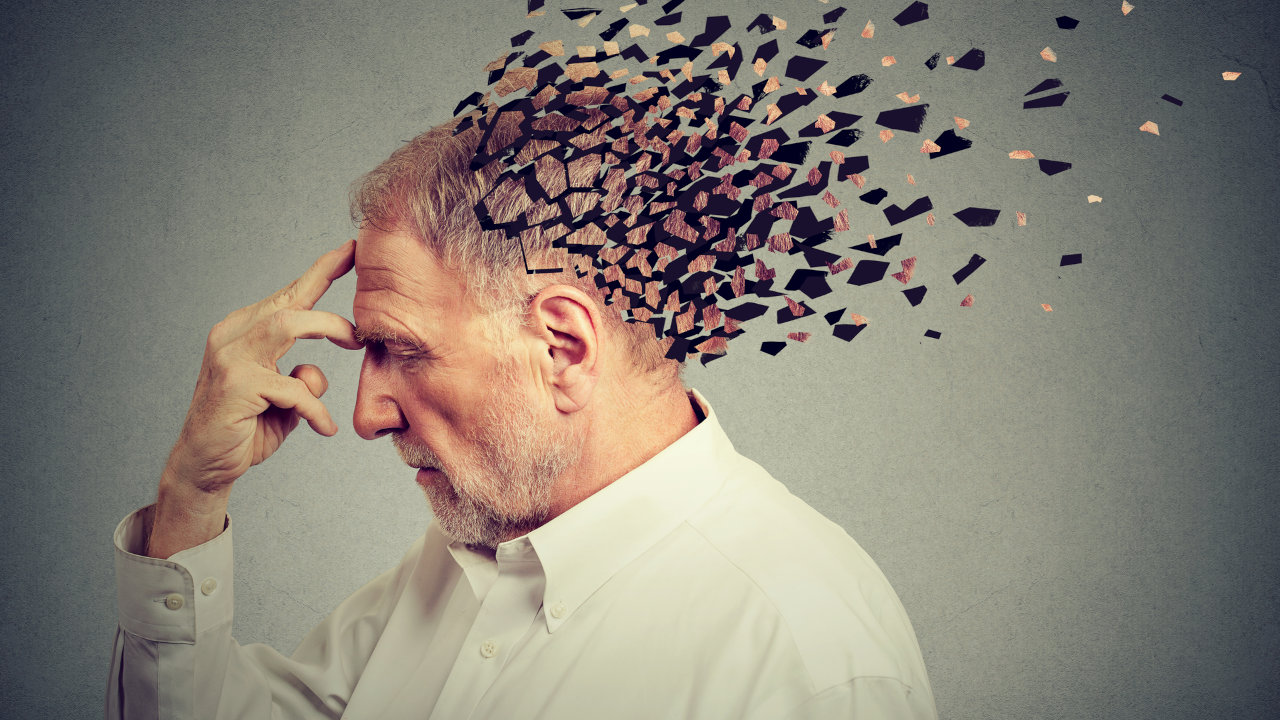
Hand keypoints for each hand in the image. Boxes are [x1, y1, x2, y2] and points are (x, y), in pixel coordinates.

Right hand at [147, 240, 360, 557]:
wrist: (205, 466)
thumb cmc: (246, 430)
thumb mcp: (283, 401)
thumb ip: (302, 381)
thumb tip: (315, 372)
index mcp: (242, 332)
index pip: (286, 295)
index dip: (321, 272)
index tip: (352, 251)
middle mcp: (232, 337)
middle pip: (289, 304)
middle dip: (332, 306)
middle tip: (361, 333)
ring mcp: (232, 359)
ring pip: (288, 325)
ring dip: (328, 330)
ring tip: (354, 346)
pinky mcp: (238, 385)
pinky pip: (294, 388)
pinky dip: (317, 408)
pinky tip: (325, 428)